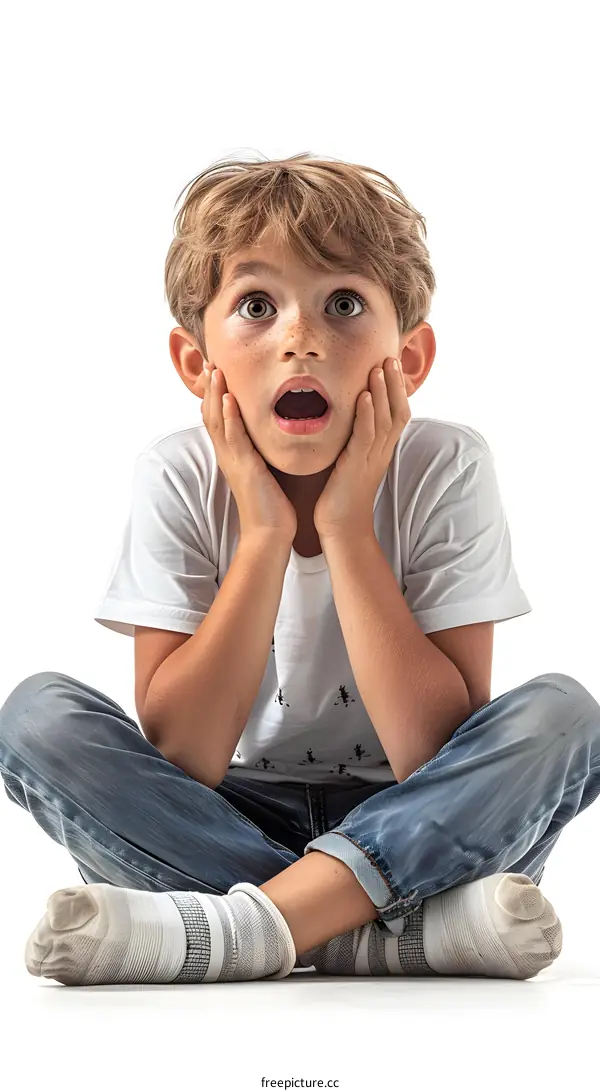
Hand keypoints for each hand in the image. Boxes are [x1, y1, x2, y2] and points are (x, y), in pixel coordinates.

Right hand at [201, 365, 297, 542]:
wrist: (270, 532)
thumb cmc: (272, 504)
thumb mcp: (265, 470)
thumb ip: (263, 451)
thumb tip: (270, 436)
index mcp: (233, 455)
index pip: (218, 419)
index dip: (214, 395)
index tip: (216, 372)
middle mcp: (228, 455)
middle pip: (212, 415)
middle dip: (211, 388)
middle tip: (209, 363)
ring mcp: (234, 461)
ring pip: (218, 422)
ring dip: (216, 395)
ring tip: (215, 372)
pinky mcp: (244, 467)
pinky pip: (233, 438)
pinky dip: (229, 418)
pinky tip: (228, 400)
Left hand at [314, 357, 410, 539]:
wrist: (341, 528)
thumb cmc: (341, 496)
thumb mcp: (351, 462)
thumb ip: (353, 440)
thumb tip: (346, 419)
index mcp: (381, 450)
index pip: (396, 413)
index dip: (396, 389)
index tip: (391, 364)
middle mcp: (381, 452)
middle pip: (396, 411)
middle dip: (395, 383)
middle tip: (390, 356)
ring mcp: (370, 459)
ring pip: (383, 420)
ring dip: (382, 392)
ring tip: (380, 367)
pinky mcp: (356, 467)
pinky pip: (365, 437)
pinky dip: (366, 415)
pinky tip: (363, 396)